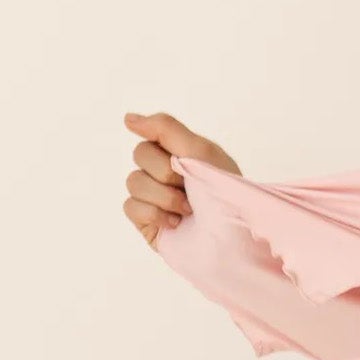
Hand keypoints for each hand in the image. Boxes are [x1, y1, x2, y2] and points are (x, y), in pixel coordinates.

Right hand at [122, 109, 239, 250]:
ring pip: (133, 181)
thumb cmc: (225, 197)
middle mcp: (167, 172)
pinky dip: (155, 214)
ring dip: (164, 196)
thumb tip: (127, 118)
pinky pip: (131, 206)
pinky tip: (176, 223)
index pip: (154, 131)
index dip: (162, 140)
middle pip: (140, 154)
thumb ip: (165, 129)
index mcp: (184, 152)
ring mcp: (155, 197)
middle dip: (166, 172)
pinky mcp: (147, 221)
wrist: (232, 241)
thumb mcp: (201, 153)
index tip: (176, 154)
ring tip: (188, 210)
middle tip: (190, 188)